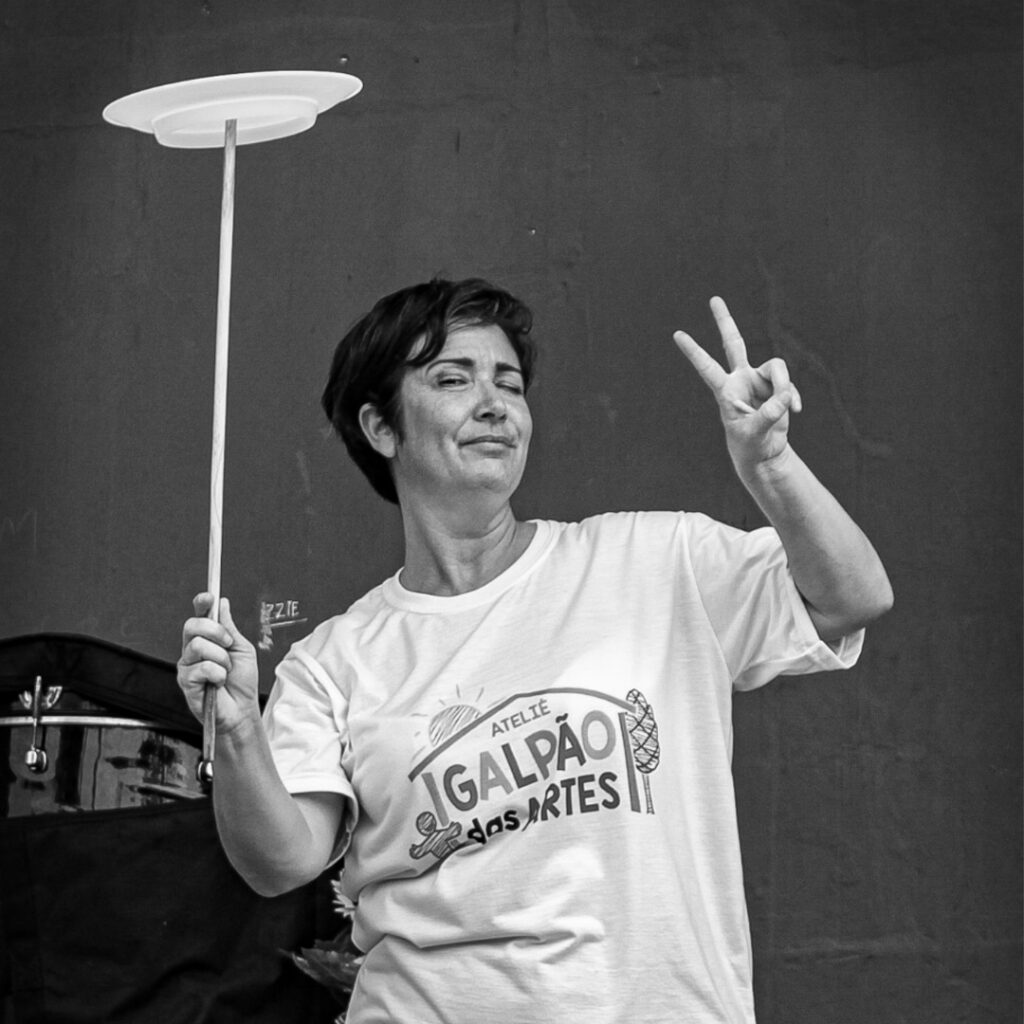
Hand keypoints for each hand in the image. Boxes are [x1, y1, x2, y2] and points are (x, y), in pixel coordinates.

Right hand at [177, 593, 259, 734]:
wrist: (242, 710)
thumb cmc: (242, 681)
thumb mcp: (242, 649)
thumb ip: (230, 628)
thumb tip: (222, 603)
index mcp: (207, 639)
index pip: (198, 616)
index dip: (201, 604)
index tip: (208, 597)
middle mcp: (193, 650)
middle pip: (191, 626)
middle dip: (215, 631)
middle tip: (229, 644)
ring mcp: (187, 665)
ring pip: (198, 646)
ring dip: (221, 658)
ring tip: (226, 671)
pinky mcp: (185, 682)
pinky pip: (202, 667)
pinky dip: (217, 674)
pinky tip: (218, 683)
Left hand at [673, 296, 801, 473]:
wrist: (764, 453)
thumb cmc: (749, 446)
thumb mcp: (754, 434)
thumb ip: (768, 416)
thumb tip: (783, 398)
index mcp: (725, 391)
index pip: (707, 368)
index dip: (694, 352)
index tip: (677, 334)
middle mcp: (740, 380)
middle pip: (733, 343)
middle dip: (725, 321)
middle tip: (714, 299)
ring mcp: (759, 381)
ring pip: (776, 367)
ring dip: (784, 386)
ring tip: (784, 407)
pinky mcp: (776, 387)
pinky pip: (789, 384)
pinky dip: (793, 397)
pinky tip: (795, 411)